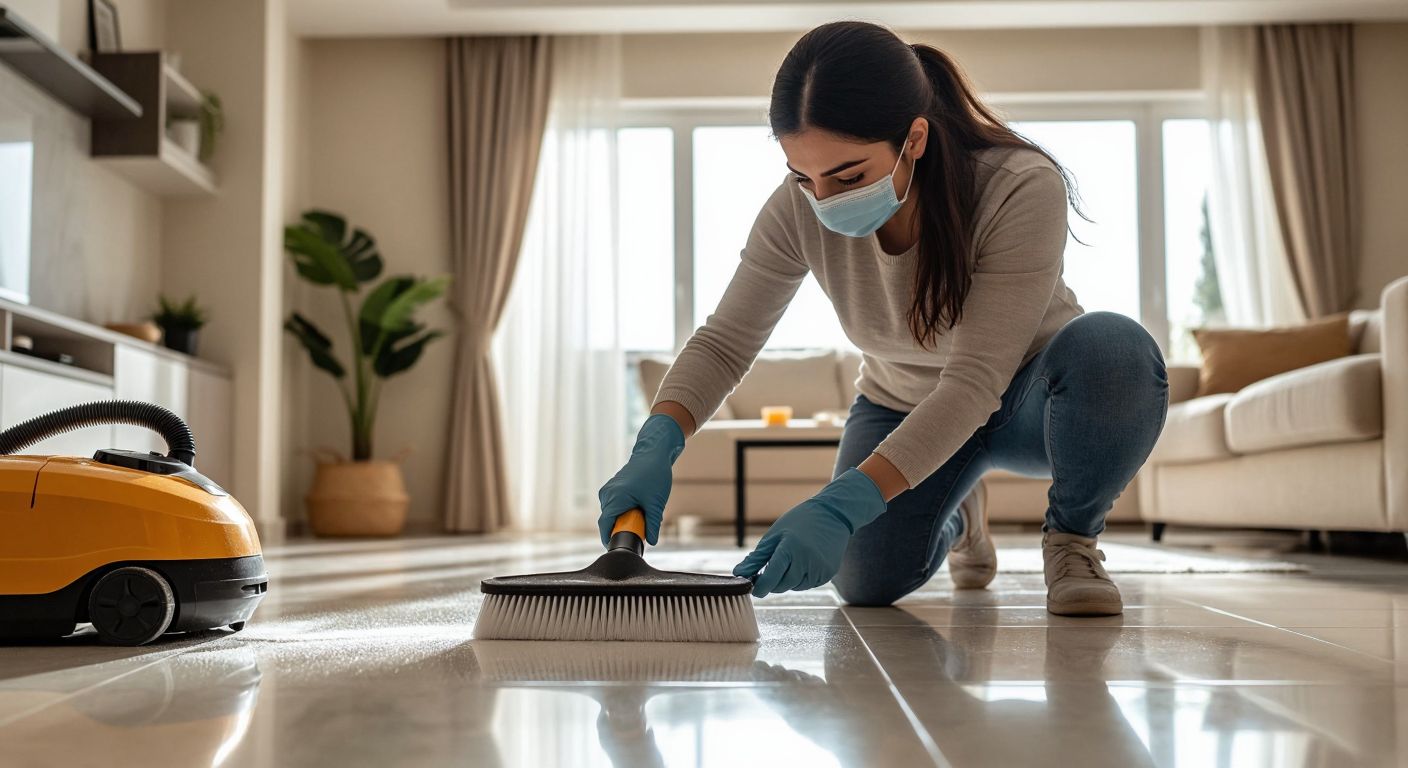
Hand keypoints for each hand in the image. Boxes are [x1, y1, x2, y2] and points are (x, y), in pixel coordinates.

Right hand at [597, 413, 686, 545]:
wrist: (653, 453)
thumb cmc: (654, 474)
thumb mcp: (656, 503)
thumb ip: (653, 525)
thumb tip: (651, 541)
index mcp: (614, 498)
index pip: (605, 525)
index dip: (610, 538)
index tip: (619, 546)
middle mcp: (607, 494)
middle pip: (610, 520)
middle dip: (623, 528)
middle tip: (640, 529)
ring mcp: (609, 490)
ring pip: (613, 513)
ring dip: (626, 518)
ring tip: (643, 513)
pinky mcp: (613, 488)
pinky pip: (615, 505)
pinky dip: (626, 509)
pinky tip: (640, 504)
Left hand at [733, 468, 886, 596]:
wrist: (833, 515)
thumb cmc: (799, 521)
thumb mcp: (775, 535)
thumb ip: (757, 558)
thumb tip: (738, 574)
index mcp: (790, 549)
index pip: (771, 578)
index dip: (760, 587)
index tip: (752, 589)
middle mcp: (806, 561)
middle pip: (782, 586)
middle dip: (773, 581)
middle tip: (771, 567)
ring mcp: (819, 569)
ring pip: (794, 587)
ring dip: (787, 579)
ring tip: (791, 558)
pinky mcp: (827, 574)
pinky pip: (808, 584)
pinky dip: (801, 578)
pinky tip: (804, 561)